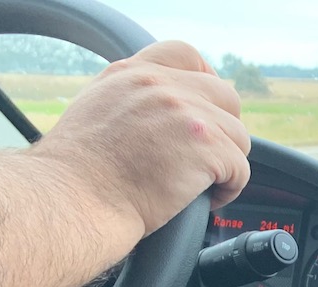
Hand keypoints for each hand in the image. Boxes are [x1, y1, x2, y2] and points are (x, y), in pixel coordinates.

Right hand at [33, 41, 249, 244]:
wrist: (76, 198)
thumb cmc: (81, 171)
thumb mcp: (97, 108)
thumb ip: (134, 96)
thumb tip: (166, 108)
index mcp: (133, 73)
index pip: (187, 55)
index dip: (206, 80)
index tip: (208, 109)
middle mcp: (161, 87)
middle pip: (225, 96)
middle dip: (223, 129)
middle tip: (207, 157)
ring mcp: (186, 115)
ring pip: (238, 136)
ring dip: (226, 163)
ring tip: (202, 184)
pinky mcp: (206, 147)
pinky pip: (241, 169)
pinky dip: (229, 189)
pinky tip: (205, 200)